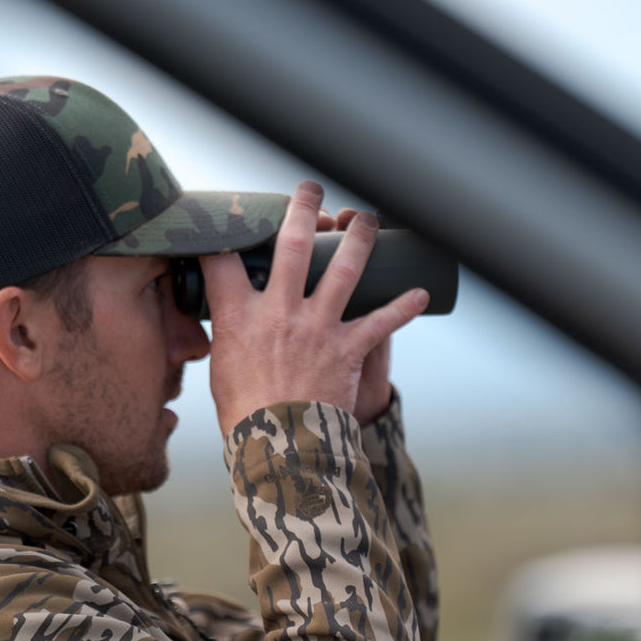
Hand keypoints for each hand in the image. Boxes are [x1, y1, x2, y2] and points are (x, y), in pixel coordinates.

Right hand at [202, 182, 425, 437]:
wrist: (279, 451)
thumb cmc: (245, 417)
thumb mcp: (220, 371)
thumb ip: (227, 339)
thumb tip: (226, 326)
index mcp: (239, 319)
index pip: (223, 261)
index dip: (223, 233)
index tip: (228, 218)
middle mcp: (279, 314)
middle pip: (293, 243)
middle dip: (304, 208)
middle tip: (311, 189)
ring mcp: (317, 329)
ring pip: (345, 268)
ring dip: (361, 237)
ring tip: (367, 219)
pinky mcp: (347, 350)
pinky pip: (382, 322)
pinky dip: (404, 307)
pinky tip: (420, 292)